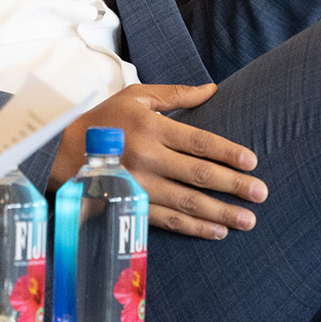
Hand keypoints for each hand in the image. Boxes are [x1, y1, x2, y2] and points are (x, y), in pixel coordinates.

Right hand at [48, 83, 265, 239]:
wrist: (59, 152)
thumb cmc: (104, 119)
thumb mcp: (136, 96)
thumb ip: (176, 95)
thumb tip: (213, 89)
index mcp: (151, 128)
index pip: (199, 141)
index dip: (228, 152)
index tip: (252, 161)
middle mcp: (147, 158)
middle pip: (199, 174)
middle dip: (233, 186)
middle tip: (261, 194)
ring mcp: (138, 185)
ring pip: (187, 203)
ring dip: (220, 213)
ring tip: (248, 221)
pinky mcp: (130, 206)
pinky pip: (167, 220)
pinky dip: (194, 228)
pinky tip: (217, 232)